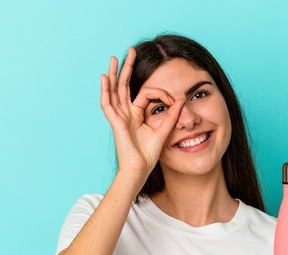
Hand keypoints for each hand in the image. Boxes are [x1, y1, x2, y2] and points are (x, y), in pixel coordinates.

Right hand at [100, 47, 184, 176]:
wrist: (140, 169)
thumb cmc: (149, 155)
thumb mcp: (164, 131)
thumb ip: (172, 116)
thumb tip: (182, 101)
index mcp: (136, 115)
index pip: (147, 94)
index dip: (162, 94)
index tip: (175, 100)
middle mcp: (126, 114)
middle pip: (124, 86)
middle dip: (127, 68)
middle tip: (130, 51)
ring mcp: (119, 117)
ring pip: (114, 91)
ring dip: (114, 74)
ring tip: (114, 58)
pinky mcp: (116, 123)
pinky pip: (108, 104)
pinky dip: (106, 91)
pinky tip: (105, 77)